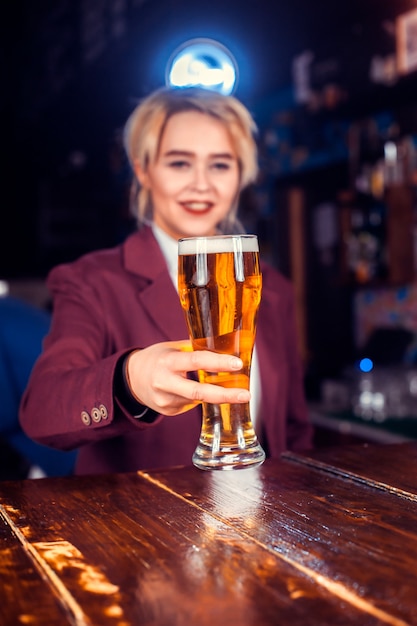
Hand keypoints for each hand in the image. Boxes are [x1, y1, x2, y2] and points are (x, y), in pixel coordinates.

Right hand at [125, 340, 250, 415]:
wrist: (130, 378)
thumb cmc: (157, 358)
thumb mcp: (172, 348)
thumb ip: (195, 349)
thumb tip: (226, 347)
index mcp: (168, 361)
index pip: (196, 361)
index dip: (218, 362)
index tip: (238, 364)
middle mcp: (165, 382)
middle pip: (199, 392)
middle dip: (225, 394)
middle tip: (246, 394)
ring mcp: (165, 400)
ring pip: (198, 399)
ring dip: (216, 394)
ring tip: (231, 390)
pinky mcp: (168, 411)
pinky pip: (191, 404)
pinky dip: (200, 398)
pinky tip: (194, 391)